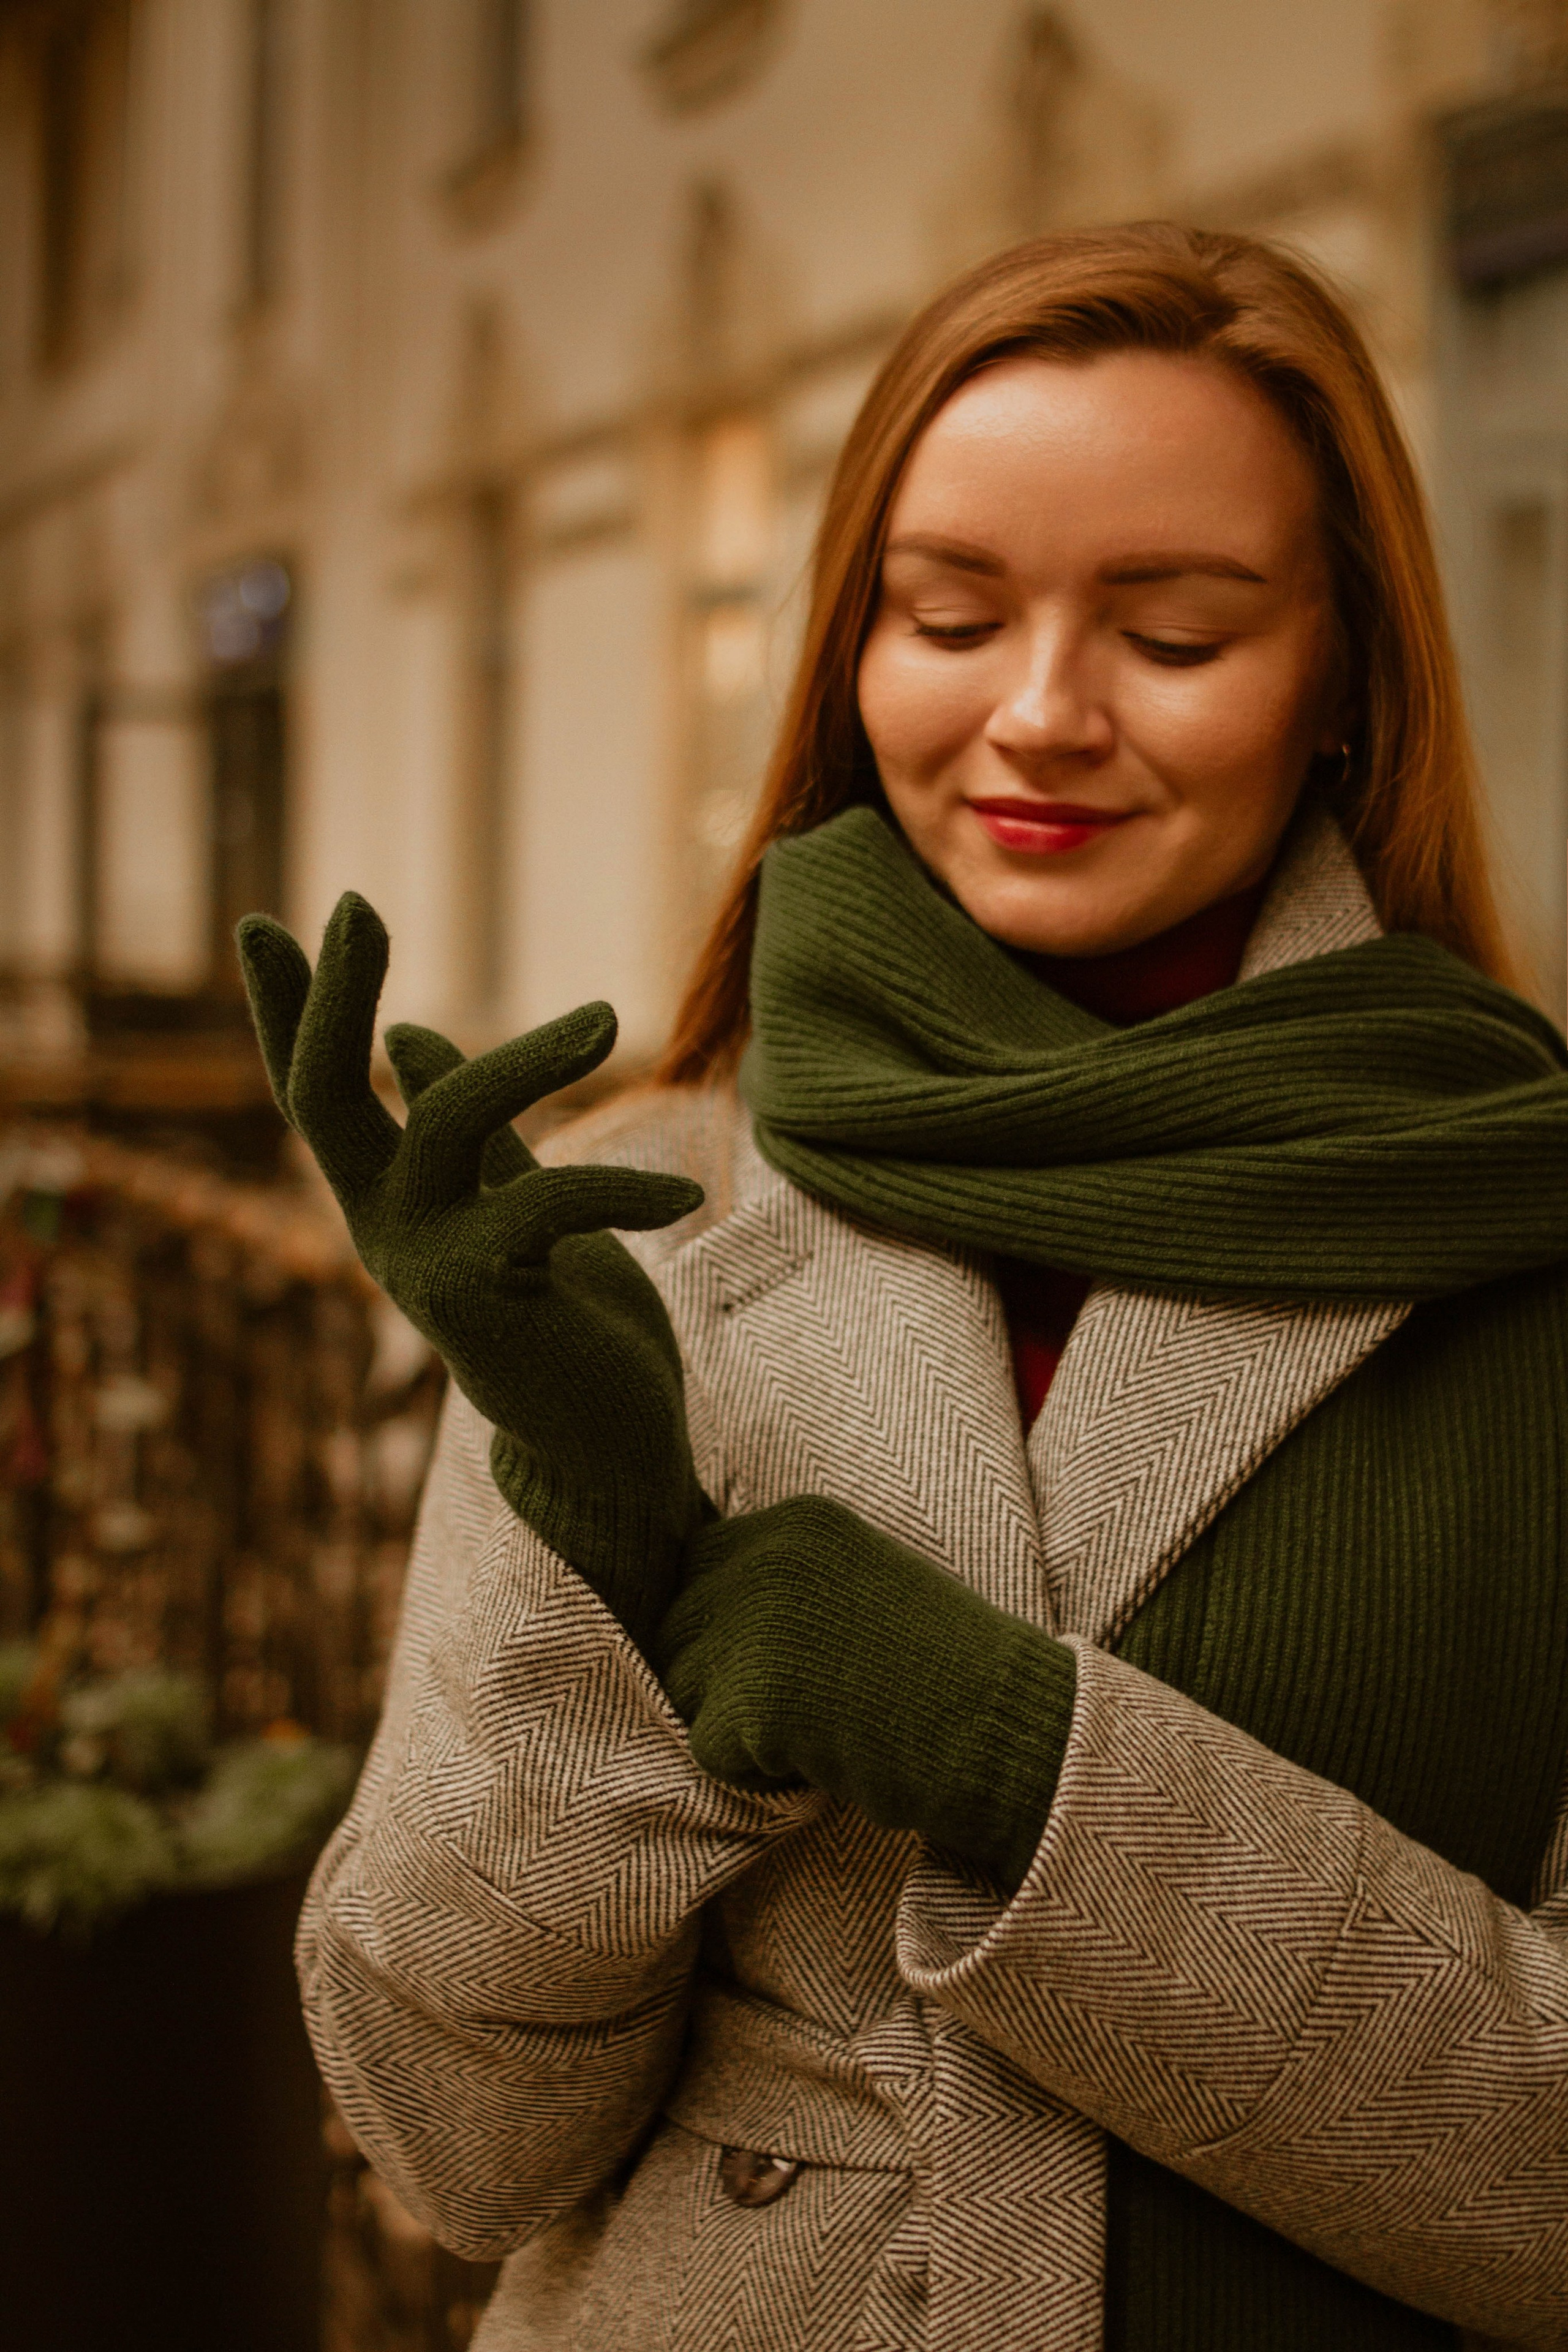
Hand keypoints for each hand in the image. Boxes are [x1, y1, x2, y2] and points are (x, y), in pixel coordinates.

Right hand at [237, 893, 705, 1653]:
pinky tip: (685, 1200)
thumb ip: (475, 1132)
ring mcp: (426, 1266)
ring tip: (604, 1017)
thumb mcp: (508, 1199)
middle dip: (334, 1001)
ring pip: (443, 1120)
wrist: (606, 1437)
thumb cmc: (563, 1317)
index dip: (290, 1011)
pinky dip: (621, 1188)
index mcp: (387, 1199)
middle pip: (326, 1098)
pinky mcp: (490, 1302)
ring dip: (524, 1058)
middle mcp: (383, 1228)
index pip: (319, 1090)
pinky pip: (549, 1204)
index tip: (266, 923)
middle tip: (354, 906)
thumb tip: (417, 1041)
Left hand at [656, 1496, 1076, 1892]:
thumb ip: (782, 1582)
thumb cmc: (942, 1672)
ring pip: (682, 1686)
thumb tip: (686, 1612)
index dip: (720, 1628)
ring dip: (731, 1724)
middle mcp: (767, 1554)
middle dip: (715, 1678)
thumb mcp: (860, 1585)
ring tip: (815, 1727)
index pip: (695, 1568)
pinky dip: (752, 1772)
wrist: (1007, 1730)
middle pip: (675, 1627)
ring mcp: (756, 1622)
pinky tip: (819, 1758)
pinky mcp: (754, 1697)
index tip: (778, 1665)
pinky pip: (707, 1749)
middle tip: (799, 1708)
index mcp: (798, 1521)